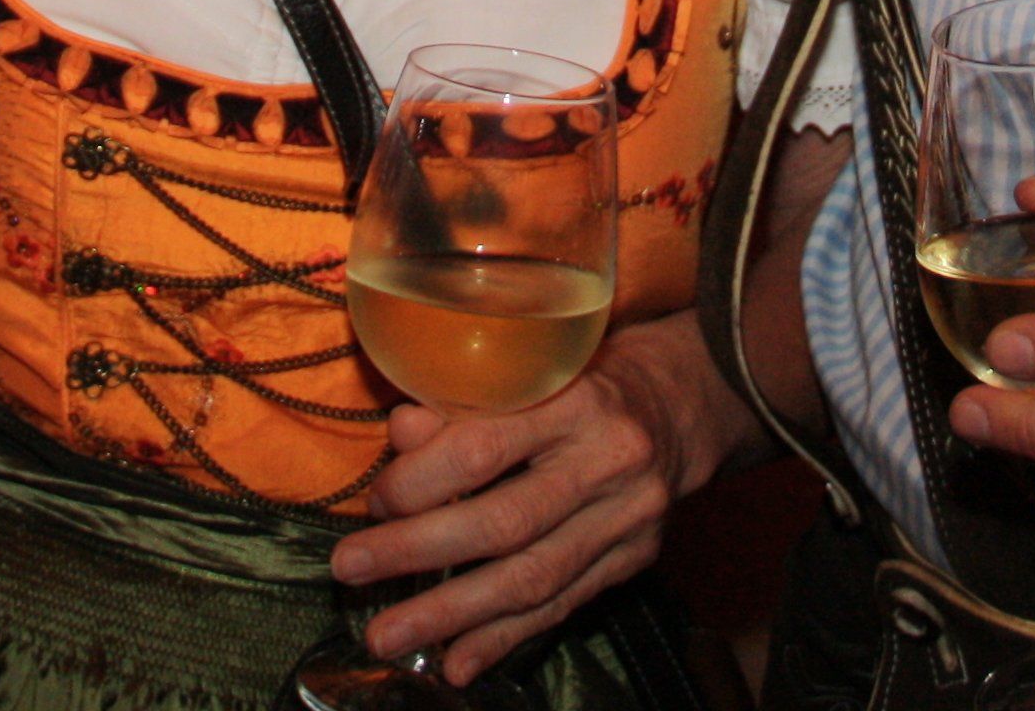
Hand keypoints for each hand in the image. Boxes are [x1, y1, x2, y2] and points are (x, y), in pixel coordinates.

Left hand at [330, 317, 733, 684]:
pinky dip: (504, 639)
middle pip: (505, 522)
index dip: (421, 481)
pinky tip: (456, 663)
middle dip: (418, 552)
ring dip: (452, 614)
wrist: (683, 404)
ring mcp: (626, 519)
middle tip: (351, 570)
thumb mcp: (530, 370)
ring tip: (389, 633)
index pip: (486, 447)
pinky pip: (561, 607)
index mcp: (576, 399)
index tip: (375, 500)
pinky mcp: (632, 560)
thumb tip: (399, 434)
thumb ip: (462, 403)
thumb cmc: (586, 378)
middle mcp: (607, 462)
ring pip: (532, 578)